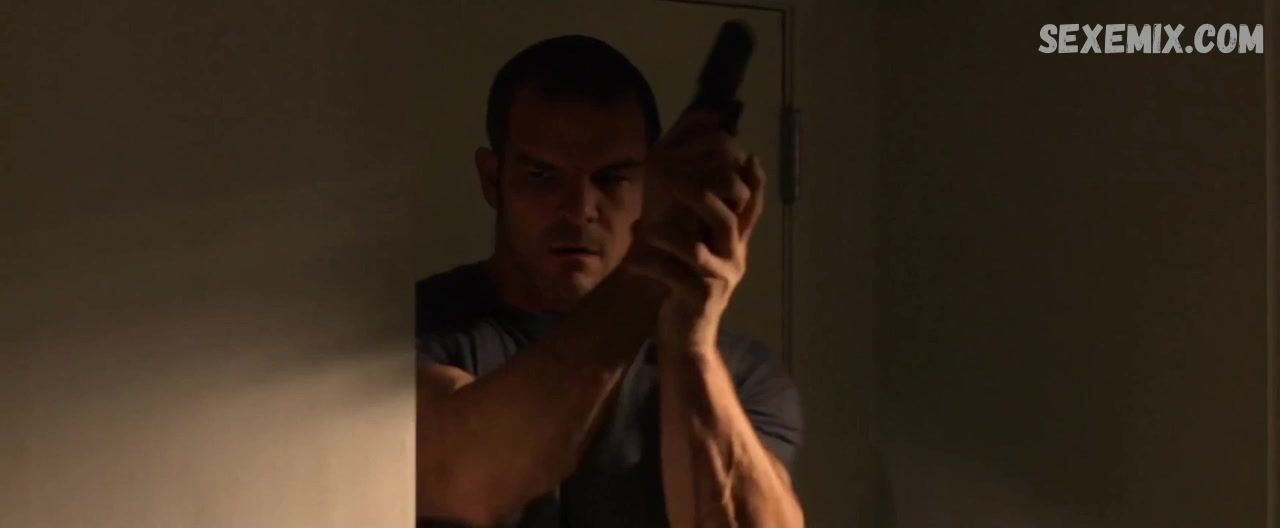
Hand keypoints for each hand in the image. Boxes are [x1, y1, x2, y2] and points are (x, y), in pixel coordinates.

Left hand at [627, 136, 765, 352]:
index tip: (747, 155)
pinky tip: (633, 261)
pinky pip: (672, 275)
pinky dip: (649, 264)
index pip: (750, 209)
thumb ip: (698, 226)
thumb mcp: (699, 255)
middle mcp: (733, 261)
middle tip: (673, 178)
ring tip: (644, 229)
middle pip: (725, 220)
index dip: (753, 183)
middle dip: (700, 195)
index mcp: (734, 247)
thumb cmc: (687, 290)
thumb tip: (684, 184)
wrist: (688, 339)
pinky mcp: (698, 299)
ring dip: (666, 235)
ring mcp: (718, 281)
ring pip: (695, 249)